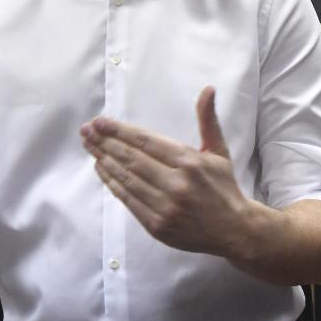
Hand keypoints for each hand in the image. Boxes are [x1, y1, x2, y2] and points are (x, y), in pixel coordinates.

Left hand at [80, 86, 252, 257]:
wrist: (234, 231)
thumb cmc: (223, 187)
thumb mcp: (219, 151)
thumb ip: (207, 120)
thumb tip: (208, 89)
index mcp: (190, 162)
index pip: (146, 142)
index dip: (119, 131)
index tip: (100, 121)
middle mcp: (176, 184)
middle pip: (131, 159)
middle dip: (105, 142)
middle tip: (86, 130)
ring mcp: (165, 207)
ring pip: (126, 179)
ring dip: (104, 161)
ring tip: (89, 146)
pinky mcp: (157, 226)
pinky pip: (128, 200)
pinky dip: (111, 183)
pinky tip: (101, 169)